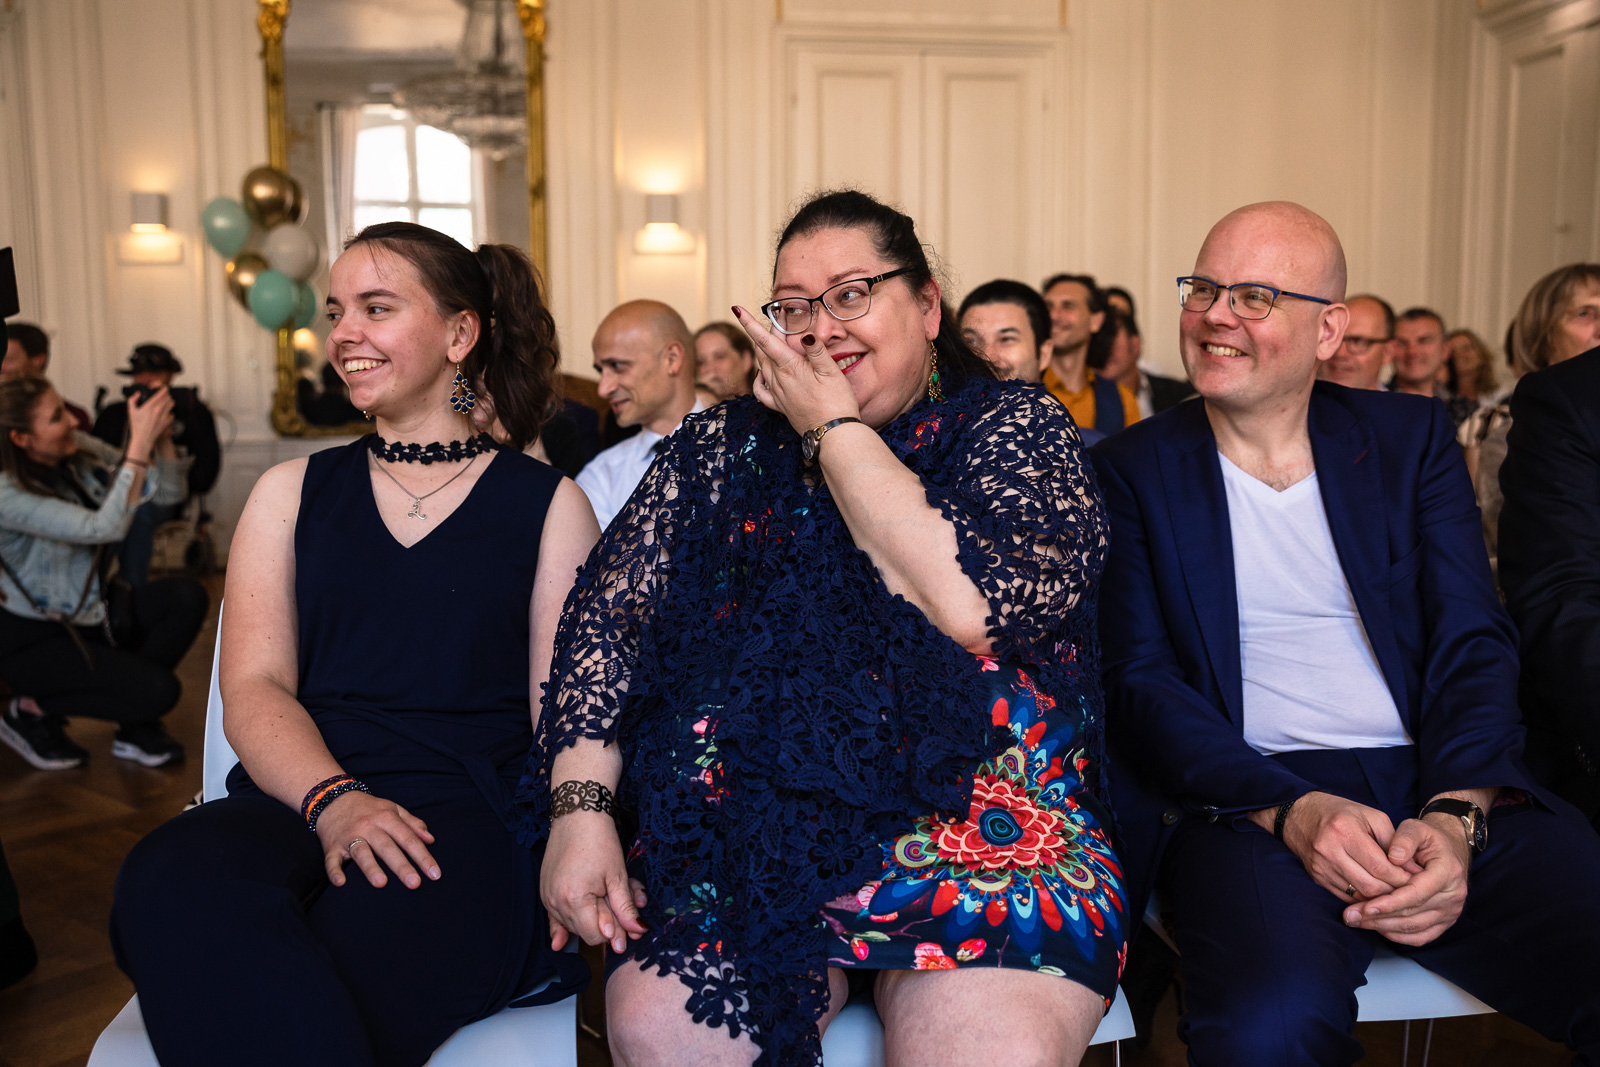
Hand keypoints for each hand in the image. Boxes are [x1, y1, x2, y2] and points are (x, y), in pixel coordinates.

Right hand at [125, 386, 174, 460]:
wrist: (143, 438)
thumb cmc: (137, 425)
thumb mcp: (131, 411)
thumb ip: (133, 399)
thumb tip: (139, 393)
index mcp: (150, 406)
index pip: (162, 392)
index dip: (163, 388)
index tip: (161, 387)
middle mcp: (159, 410)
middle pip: (168, 397)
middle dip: (165, 394)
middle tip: (160, 395)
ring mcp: (164, 416)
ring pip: (172, 404)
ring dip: (168, 401)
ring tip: (163, 403)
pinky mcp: (167, 422)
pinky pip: (172, 413)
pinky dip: (169, 411)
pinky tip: (163, 413)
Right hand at [313, 789, 440, 889]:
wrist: (334, 799)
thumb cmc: (369, 808)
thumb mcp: (393, 809)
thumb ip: (412, 824)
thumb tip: (431, 840)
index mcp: (386, 818)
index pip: (408, 839)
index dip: (423, 856)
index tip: (435, 874)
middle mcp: (369, 827)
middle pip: (387, 847)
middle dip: (401, 866)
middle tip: (415, 883)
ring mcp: (349, 836)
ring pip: (361, 852)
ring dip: (371, 867)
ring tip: (381, 883)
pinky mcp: (331, 846)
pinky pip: (331, 860)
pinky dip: (334, 871)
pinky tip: (340, 882)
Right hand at [541, 811, 647, 953]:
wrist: (577, 814)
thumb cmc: (600, 841)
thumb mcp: (618, 876)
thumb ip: (626, 909)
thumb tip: (638, 932)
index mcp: (574, 901)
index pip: (597, 935)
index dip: (615, 930)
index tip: (629, 923)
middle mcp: (555, 903)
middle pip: (585, 931)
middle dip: (607, 922)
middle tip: (626, 905)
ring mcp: (547, 897)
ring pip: (573, 924)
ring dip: (592, 916)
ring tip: (609, 895)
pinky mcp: (545, 890)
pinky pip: (554, 917)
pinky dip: (563, 924)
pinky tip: (560, 942)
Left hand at [731, 305, 858, 434]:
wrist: (834, 435)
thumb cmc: (837, 402)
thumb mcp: (831, 372)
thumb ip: (816, 351)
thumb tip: (804, 334)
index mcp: (790, 368)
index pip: (765, 340)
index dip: (750, 323)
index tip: (736, 309)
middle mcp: (779, 380)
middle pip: (763, 350)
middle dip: (765, 333)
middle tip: (776, 321)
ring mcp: (778, 394)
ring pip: (762, 367)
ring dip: (764, 351)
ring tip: (773, 341)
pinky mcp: (780, 407)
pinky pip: (762, 391)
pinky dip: (760, 378)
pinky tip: (763, 374)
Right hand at [1277, 791, 1413, 901]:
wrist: (1297, 815)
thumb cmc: (1339, 812)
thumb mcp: (1371, 816)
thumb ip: (1393, 841)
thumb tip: (1412, 868)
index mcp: (1345, 831)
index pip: (1381, 867)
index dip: (1402, 878)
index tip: (1416, 880)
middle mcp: (1330, 851)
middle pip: (1371, 886)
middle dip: (1394, 891)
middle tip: (1409, 890)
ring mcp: (1321, 867)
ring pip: (1359, 895)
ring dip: (1380, 898)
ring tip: (1394, 892)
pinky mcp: (1316, 877)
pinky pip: (1346, 897)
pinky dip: (1363, 898)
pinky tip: (1374, 893)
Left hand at [1343, 814, 1471, 945]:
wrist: (1448, 851)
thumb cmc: (1427, 839)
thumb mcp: (1416, 828)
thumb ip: (1404, 839)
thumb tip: (1392, 857)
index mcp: (1447, 873)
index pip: (1416, 893)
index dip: (1390, 902)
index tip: (1366, 907)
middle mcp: (1453, 896)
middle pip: (1412, 914)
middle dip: (1379, 917)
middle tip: (1351, 916)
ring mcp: (1450, 912)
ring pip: (1413, 928)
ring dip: (1383, 927)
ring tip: (1356, 921)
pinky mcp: (1444, 923)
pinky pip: (1419, 936)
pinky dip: (1396, 935)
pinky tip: (1375, 927)